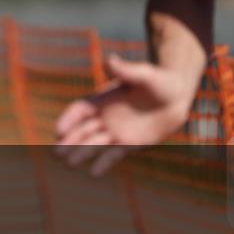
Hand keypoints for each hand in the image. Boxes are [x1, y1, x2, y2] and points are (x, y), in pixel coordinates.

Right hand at [54, 54, 192, 175]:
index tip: (59, 130)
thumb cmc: (159, 81)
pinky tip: (94, 173)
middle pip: (82, 130)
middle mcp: (105, 117)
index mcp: (103, 99)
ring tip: (68, 164)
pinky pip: (114, 155)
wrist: (177, 96)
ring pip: (94, 144)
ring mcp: (116, 131)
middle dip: (69, 141)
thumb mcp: (143, 74)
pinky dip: (104, 164)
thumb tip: (109, 60)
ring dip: (81, 153)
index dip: (69, 119)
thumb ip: (125, 70)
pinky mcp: (130, 144)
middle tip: (56, 153)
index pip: (80, 110)